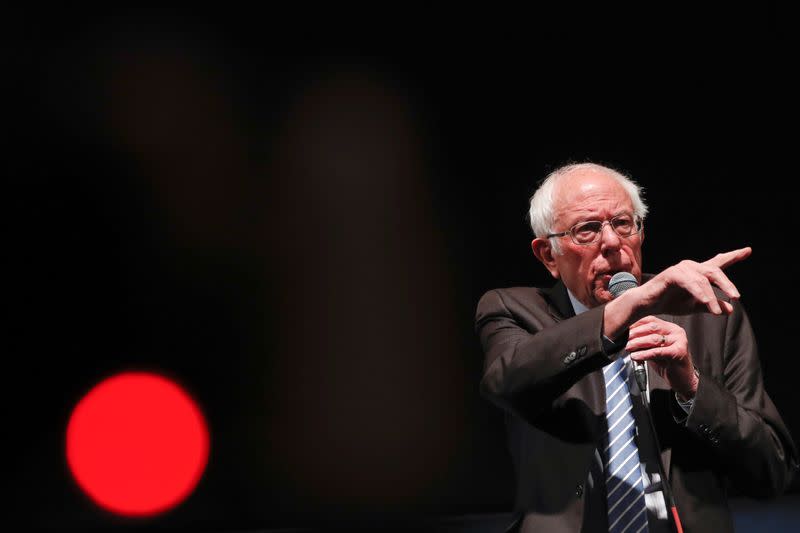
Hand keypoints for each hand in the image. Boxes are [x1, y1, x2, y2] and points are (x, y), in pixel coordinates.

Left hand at [625, 316, 698, 398]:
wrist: (683, 379)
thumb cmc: (667, 364)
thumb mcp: (652, 349)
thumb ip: (643, 341)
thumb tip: (625, 336)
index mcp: (670, 327)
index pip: (650, 320)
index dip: (635, 324)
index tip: (623, 328)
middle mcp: (676, 332)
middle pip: (652, 327)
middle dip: (635, 333)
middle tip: (623, 339)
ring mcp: (679, 341)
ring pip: (654, 339)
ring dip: (638, 343)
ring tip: (628, 347)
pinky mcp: (679, 352)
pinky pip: (658, 351)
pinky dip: (644, 354)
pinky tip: (636, 356)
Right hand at [635, 247, 750, 315]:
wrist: (648, 304)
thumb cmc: (670, 302)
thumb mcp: (696, 306)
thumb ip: (712, 305)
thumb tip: (731, 309)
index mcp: (699, 273)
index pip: (718, 262)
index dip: (733, 256)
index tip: (748, 250)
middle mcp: (691, 267)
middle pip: (715, 270)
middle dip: (727, 284)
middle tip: (737, 297)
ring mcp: (682, 269)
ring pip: (704, 280)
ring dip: (712, 297)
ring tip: (717, 313)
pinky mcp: (672, 274)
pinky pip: (691, 284)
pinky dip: (700, 294)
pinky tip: (706, 303)